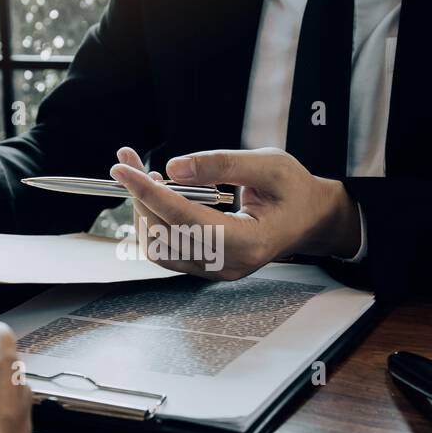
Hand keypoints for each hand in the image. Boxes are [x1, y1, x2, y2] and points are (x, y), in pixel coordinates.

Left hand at [110, 146, 361, 280]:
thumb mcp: (269, 164)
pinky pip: (166, 249)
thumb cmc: (294, 191)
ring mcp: (215, 271)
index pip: (185, 220)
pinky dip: (154, 219)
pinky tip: (160, 194)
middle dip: (140, 196)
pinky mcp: (205, 267)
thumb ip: (222, 164)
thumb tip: (173, 168)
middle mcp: (229, 264)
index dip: (150, 193)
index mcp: (250, 242)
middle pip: (164, 236)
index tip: (123, 169)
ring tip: (149, 176)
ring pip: (158, 247)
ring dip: (143, 209)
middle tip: (131, 161)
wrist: (308, 219)